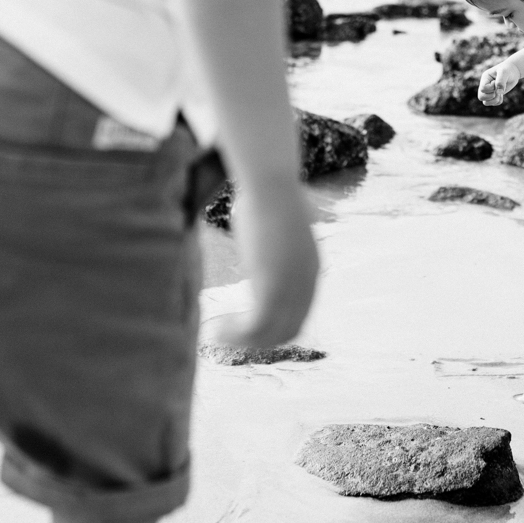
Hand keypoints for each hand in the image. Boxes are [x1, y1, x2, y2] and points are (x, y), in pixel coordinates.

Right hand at [209, 178, 319, 346]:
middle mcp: (307, 283)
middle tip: (227, 336)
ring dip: (241, 340)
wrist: (270, 182)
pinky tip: (214, 329)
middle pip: (288, 330)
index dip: (273, 326)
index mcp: (310, 269)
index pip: (298, 314)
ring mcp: (292, 287)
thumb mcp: (272, 223)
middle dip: (258, 339)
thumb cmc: (264, 192)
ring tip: (215, 334)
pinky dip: (234, 335)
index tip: (245, 325)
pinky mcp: (273, 288)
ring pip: (270, 334)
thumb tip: (252, 222)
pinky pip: (255, 327)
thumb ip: (268, 236)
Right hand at [478, 61, 519, 105]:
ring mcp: (489, 91)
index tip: (496, 82)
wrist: (513, 71)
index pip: (483, 88)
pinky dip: (499, 101)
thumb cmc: (507, 69)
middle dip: (491, 96)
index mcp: (485, 78)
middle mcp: (485, 85)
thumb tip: (499, 92)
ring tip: (500, 93)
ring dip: (495, 100)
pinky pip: (494, 104)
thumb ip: (501, 81)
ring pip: (485, 102)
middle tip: (498, 90)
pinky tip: (502, 93)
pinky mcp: (494, 95)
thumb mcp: (504, 72)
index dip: (491, 88)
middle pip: (480, 97)